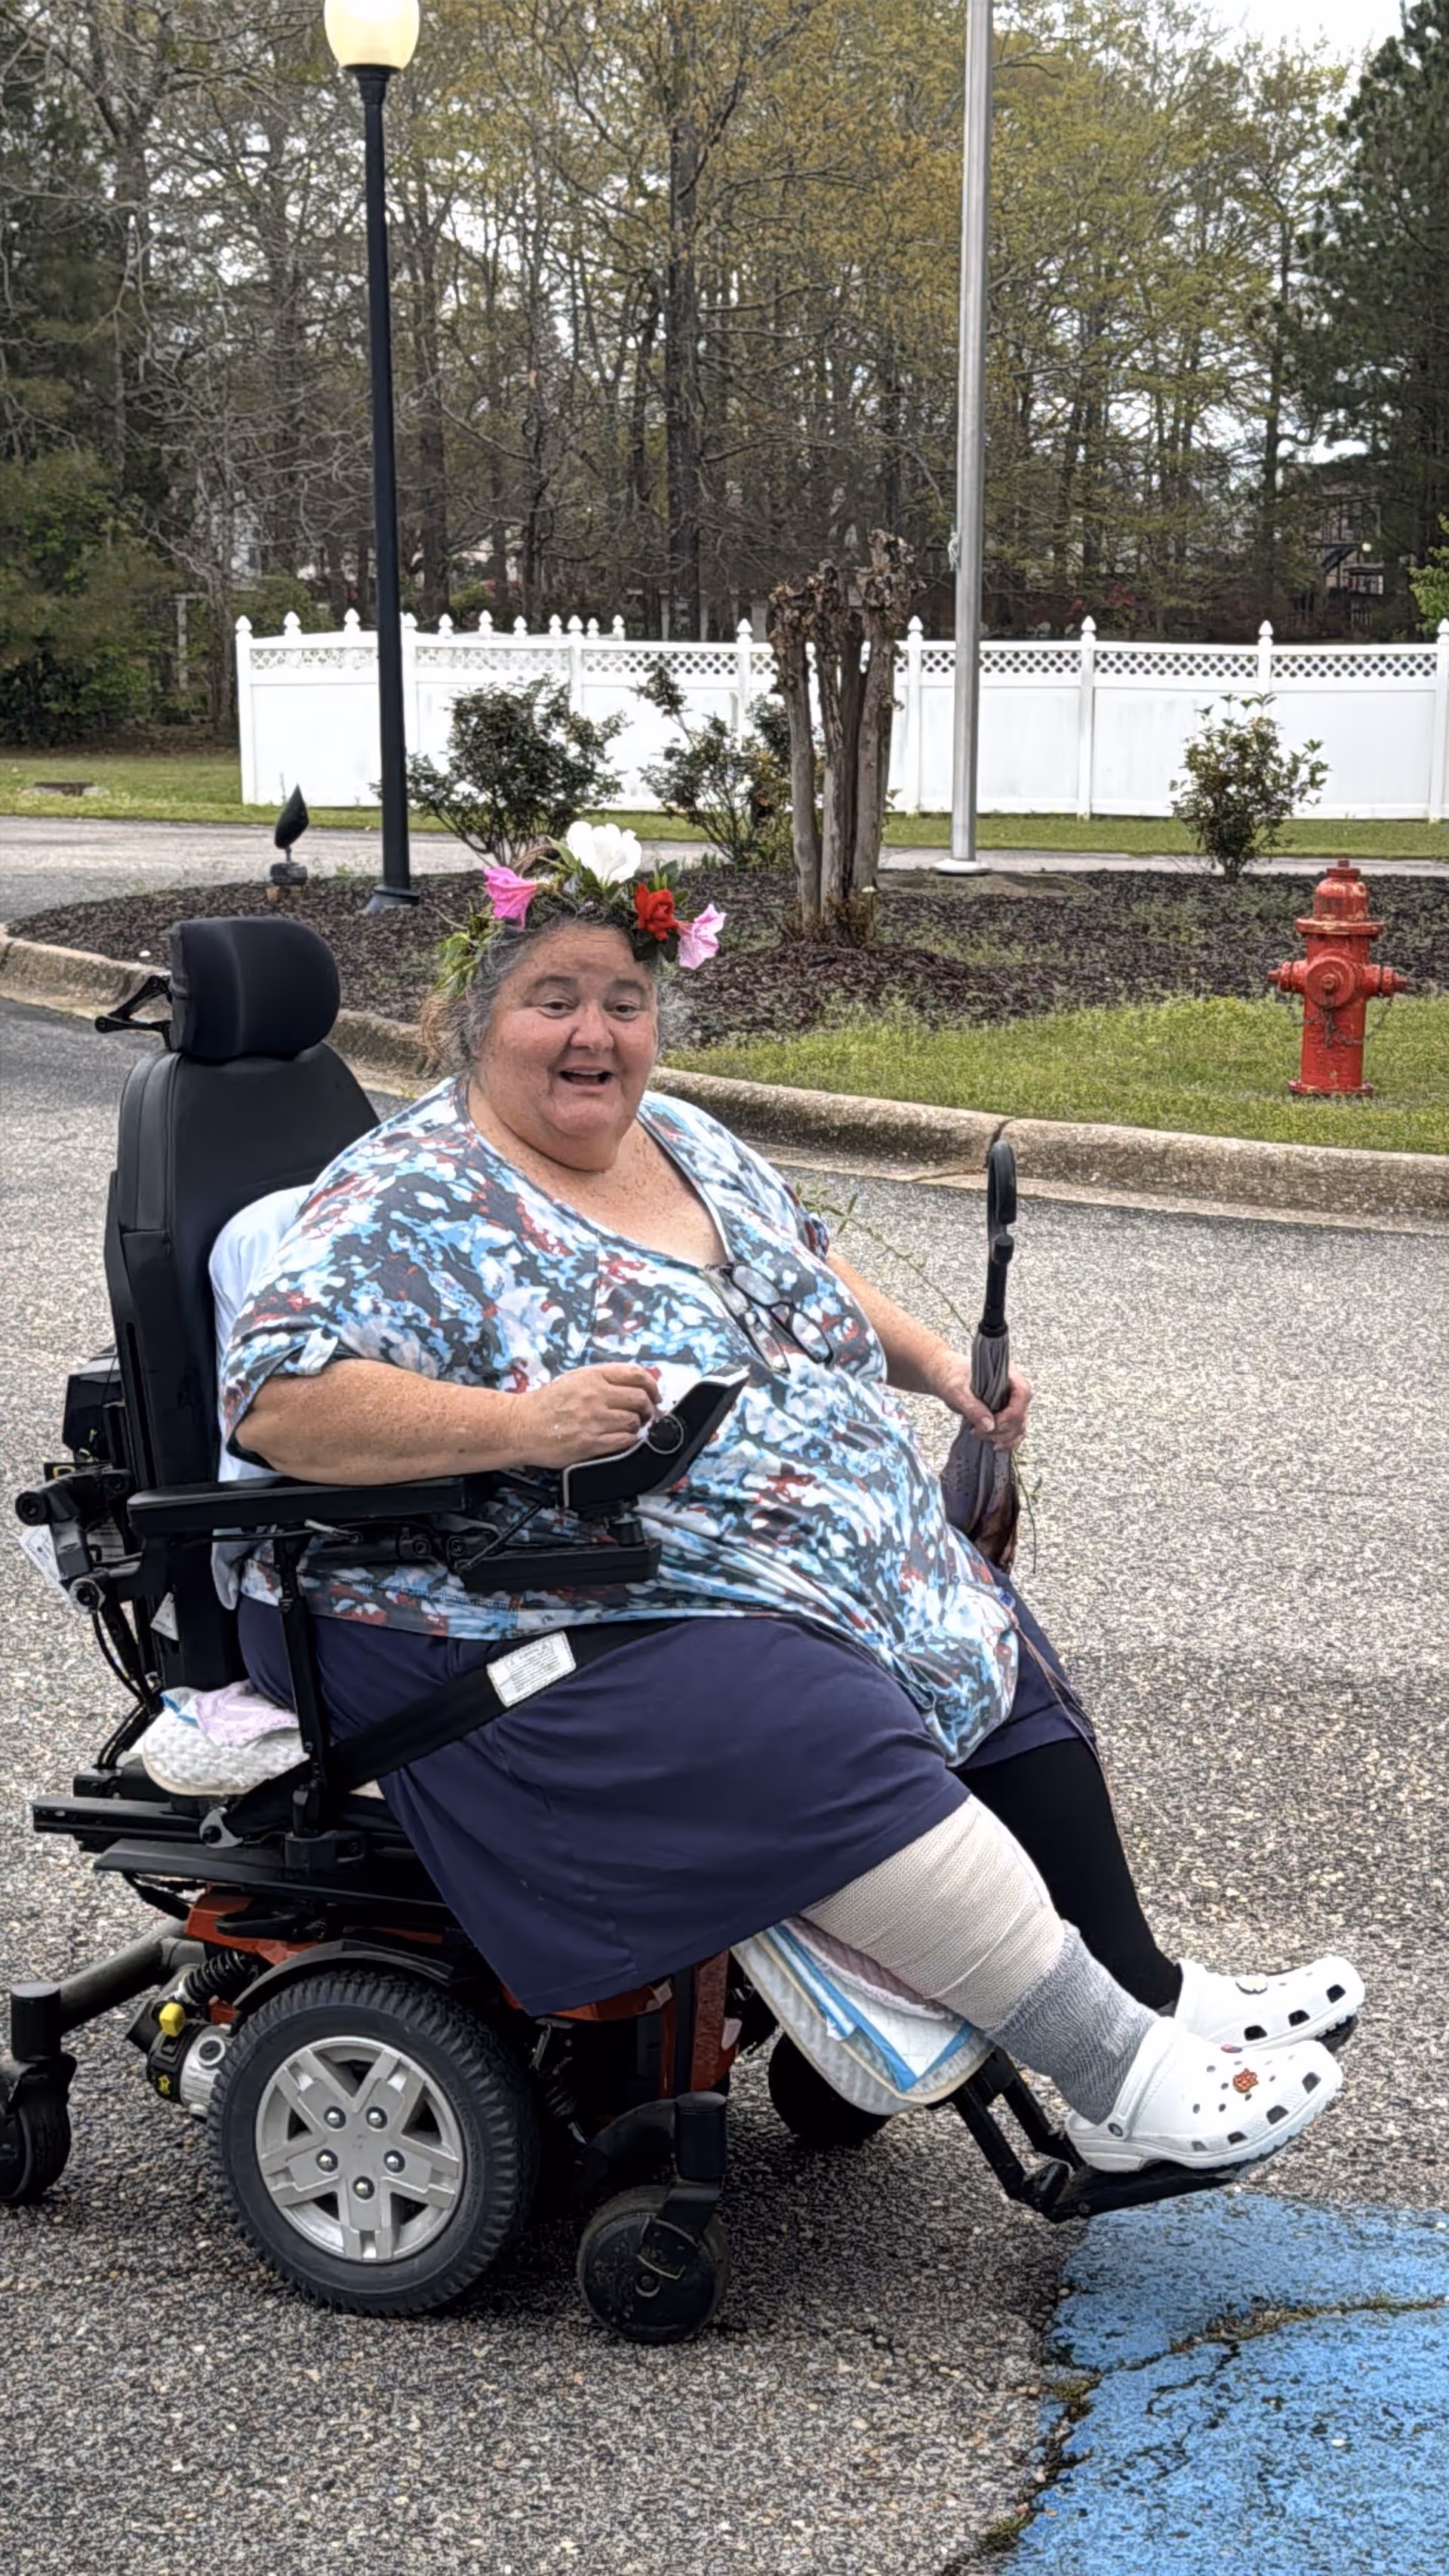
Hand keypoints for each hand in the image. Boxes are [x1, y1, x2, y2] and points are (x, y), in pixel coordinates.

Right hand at [511, 1364, 659, 1467]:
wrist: (522, 1426)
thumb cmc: (546, 1404)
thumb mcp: (574, 1379)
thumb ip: (603, 1379)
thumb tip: (634, 1384)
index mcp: (592, 1377)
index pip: (636, 1375)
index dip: (652, 1385)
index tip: (654, 1394)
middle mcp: (595, 1396)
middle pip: (640, 1399)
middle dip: (649, 1408)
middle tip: (647, 1414)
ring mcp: (593, 1420)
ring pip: (634, 1421)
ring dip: (637, 1425)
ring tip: (630, 1427)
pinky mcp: (590, 1443)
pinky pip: (624, 1441)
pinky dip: (629, 1440)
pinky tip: (621, 1438)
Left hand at [937, 1358, 1032, 1450]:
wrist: (947, 1378)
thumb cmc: (952, 1377)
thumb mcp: (957, 1390)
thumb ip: (972, 1407)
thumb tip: (989, 1426)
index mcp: (1007, 1375)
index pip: (1023, 1393)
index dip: (1012, 1412)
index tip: (994, 1422)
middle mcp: (1013, 1390)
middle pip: (1021, 1414)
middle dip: (1002, 1428)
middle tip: (979, 1431)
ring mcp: (1011, 1404)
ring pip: (1019, 1426)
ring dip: (1003, 1437)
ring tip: (980, 1435)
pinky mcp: (1005, 1416)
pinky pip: (1014, 1433)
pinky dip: (1007, 1442)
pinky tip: (994, 1445)